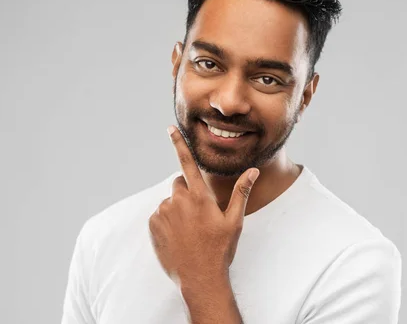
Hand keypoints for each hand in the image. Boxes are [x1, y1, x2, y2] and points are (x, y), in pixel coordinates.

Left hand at [149, 125, 259, 286]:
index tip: (170, 128)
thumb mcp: (234, 221)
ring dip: (178, 210)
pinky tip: (179, 238)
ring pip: (170, 201)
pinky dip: (168, 222)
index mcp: (199, 196)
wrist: (200, 278)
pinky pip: (160, 216)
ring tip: (191, 232)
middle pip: (179, 184)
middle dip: (188, 193)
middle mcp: (178, 201)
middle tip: (201, 215)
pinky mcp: (153, 226)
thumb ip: (241, 192)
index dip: (179, 143)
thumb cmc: (220, 249)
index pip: (187, 162)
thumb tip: (253, 171)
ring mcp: (163, 213)